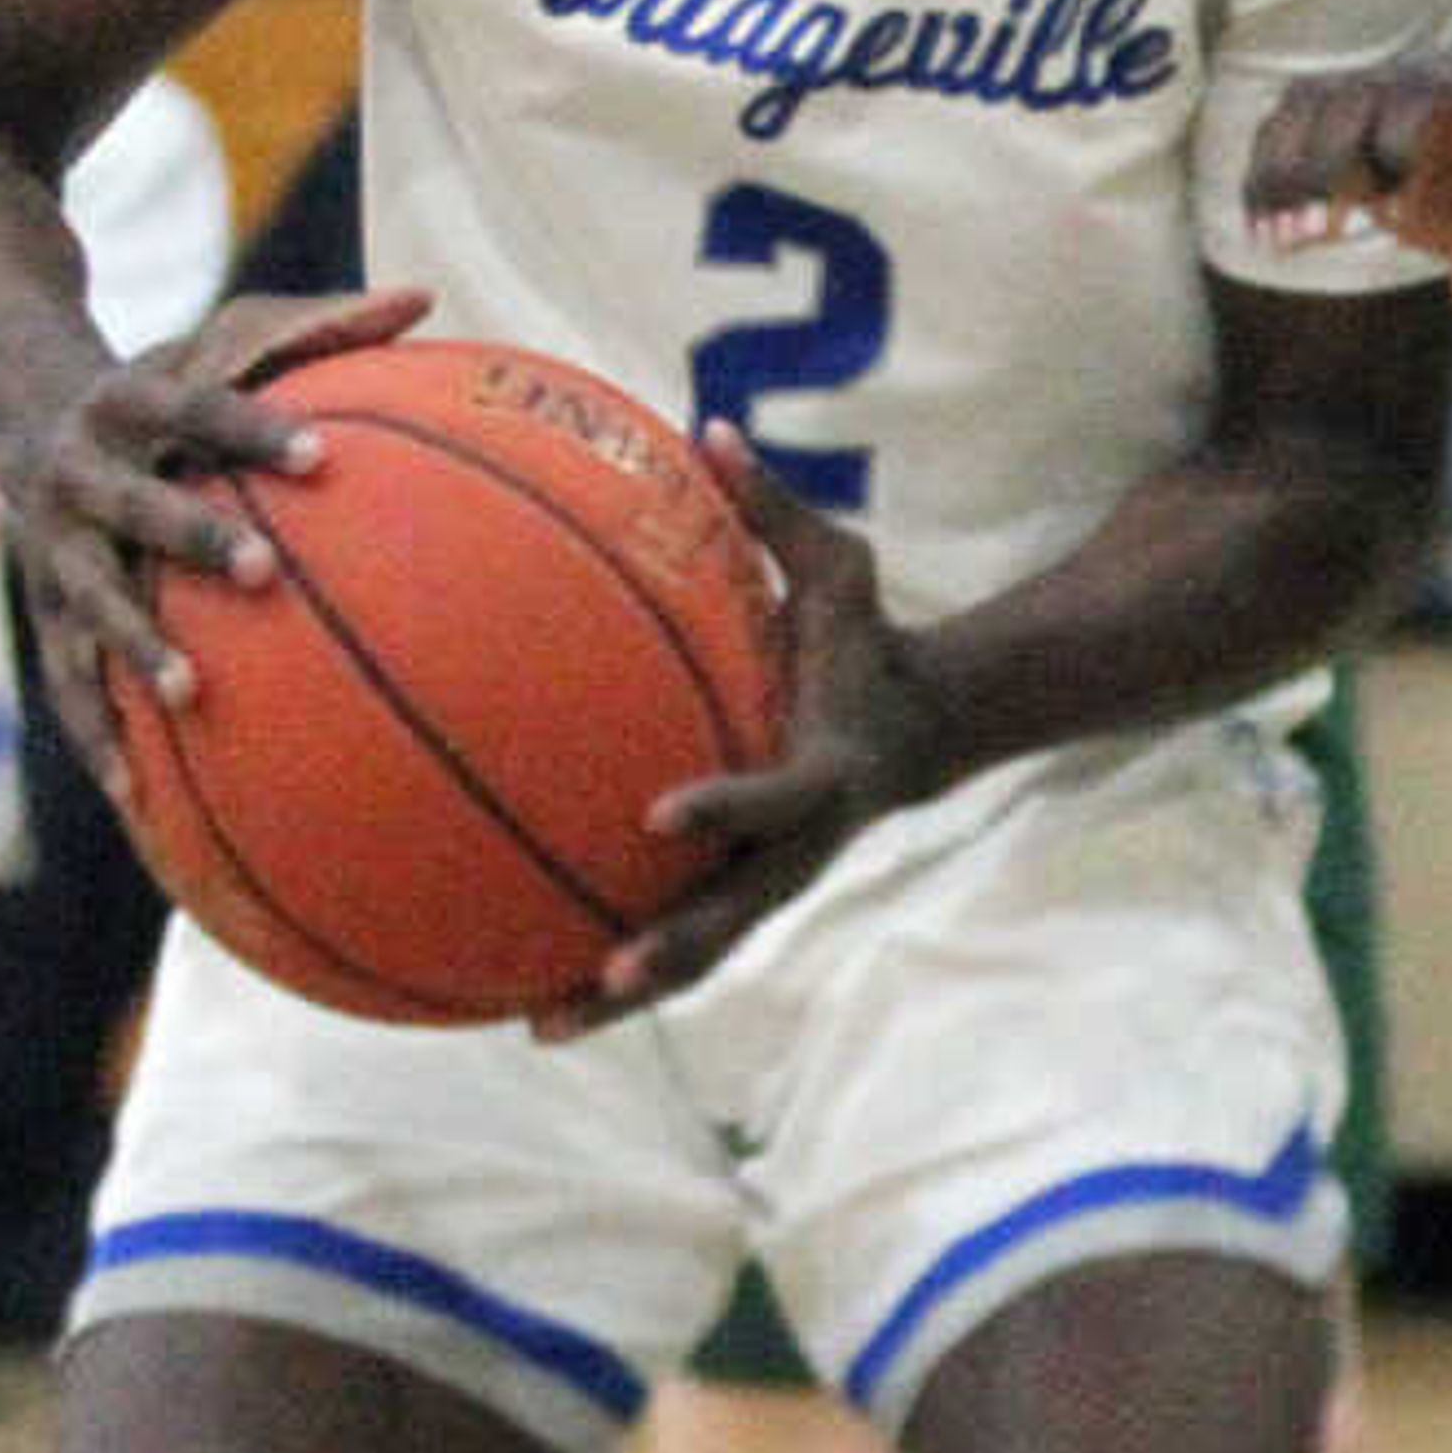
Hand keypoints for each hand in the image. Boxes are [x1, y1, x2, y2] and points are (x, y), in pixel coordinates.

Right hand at [9, 280, 434, 792]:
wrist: (12, 402)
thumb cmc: (161, 382)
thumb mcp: (220, 338)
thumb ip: (318, 325)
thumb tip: (425, 295)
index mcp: (129, 402)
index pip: (199, 411)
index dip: (257, 430)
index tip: (324, 456)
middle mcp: (80, 475)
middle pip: (136, 508)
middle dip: (192, 538)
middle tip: (261, 573)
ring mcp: (50, 549)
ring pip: (89, 603)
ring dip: (134, 649)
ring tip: (189, 697)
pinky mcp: (41, 611)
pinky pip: (67, 683)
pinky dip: (100, 740)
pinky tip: (141, 806)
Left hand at [545, 436, 920, 1021]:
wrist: (921, 731)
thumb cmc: (867, 640)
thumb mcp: (843, 567)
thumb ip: (774, 509)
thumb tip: (708, 428)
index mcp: (822, 773)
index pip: (774, 799)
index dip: (724, 807)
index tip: (660, 813)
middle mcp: (796, 847)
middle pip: (737, 914)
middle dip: (673, 949)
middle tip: (609, 969)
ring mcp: (769, 882)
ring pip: (699, 954)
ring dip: (627, 994)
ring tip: (545, 1024)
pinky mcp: (741, 894)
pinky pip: (675, 943)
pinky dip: (611, 976)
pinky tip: (530, 998)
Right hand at [1243, 61, 1451, 306]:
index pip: (1416, 120)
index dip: (1388, 168)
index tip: (1377, 225)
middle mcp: (1430, 77)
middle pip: (1343, 103)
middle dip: (1310, 173)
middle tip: (1291, 243)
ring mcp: (1392, 79)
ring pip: (1307, 100)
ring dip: (1278, 169)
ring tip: (1270, 239)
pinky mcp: (1365, 94)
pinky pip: (1297, 108)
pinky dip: (1269, 160)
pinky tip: (1266, 223)